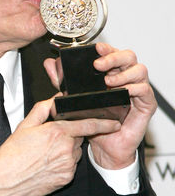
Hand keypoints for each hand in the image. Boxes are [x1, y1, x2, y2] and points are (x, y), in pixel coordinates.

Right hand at [0, 94, 120, 195]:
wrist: (5, 180)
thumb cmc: (12, 154)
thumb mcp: (25, 125)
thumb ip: (44, 108)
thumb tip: (56, 98)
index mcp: (57, 132)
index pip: (88, 124)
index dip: (104, 123)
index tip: (114, 123)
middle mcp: (66, 149)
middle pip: (78, 137)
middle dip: (69, 136)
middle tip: (50, 139)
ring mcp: (68, 165)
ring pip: (75, 152)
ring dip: (66, 150)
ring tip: (45, 153)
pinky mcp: (66, 178)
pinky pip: (71, 166)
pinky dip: (63, 163)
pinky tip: (47, 164)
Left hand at [44, 43, 156, 169]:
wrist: (105, 147)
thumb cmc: (95, 122)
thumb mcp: (74, 98)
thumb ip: (62, 81)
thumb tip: (50, 64)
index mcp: (112, 72)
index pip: (112, 52)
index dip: (105, 48)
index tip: (95, 48)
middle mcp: (126, 78)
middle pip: (127, 56)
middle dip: (113, 57)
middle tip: (98, 65)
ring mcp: (138, 90)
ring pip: (139, 70)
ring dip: (123, 73)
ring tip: (108, 81)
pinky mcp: (146, 104)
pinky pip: (145, 91)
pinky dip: (135, 88)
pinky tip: (124, 92)